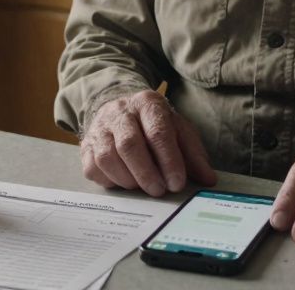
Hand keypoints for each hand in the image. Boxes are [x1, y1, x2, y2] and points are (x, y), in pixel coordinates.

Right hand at [79, 89, 216, 196]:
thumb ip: (193, 154)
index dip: (168, 160)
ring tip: (143, 188)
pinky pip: (92, 168)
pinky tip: (124, 183)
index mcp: (148, 103)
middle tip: (159, 191)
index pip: (158, 132)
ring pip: (107, 157)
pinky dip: (110, 181)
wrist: (120, 110)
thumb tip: (208, 179)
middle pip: (129, 145)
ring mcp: (99, 128)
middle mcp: (120, 112)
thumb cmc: (154, 125)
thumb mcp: (178, 131)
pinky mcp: (85, 145)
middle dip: (146, 173)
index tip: (177, 183)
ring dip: (128, 179)